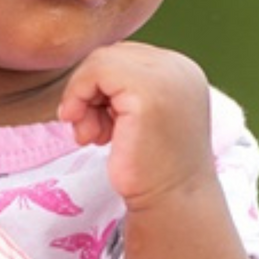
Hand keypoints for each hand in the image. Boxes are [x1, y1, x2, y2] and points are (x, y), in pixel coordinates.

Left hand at [58, 42, 213, 210]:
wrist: (171, 202)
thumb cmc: (150, 164)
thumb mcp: (138, 112)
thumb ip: (121, 85)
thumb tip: (82, 70)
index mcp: (181, 70)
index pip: (123, 56)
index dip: (102, 87)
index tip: (103, 121)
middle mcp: (178, 67)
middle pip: (108, 56)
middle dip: (90, 92)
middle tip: (91, 130)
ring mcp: (166, 77)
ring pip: (98, 62)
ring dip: (81, 98)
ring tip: (92, 134)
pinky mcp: (147, 92)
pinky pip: (94, 72)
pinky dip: (78, 97)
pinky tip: (88, 133)